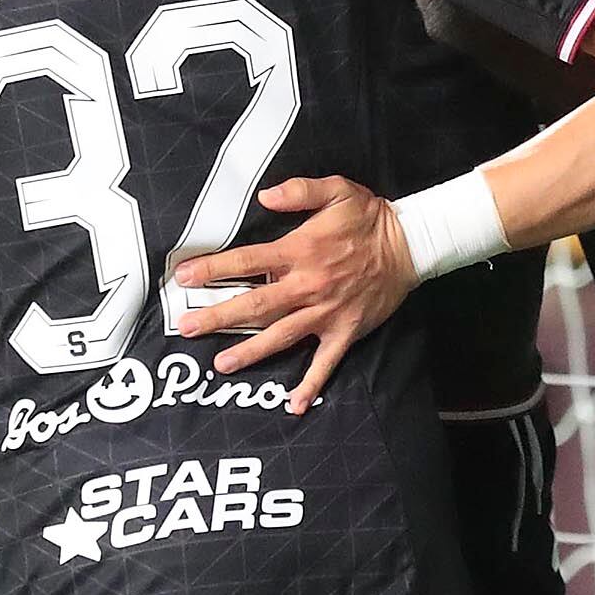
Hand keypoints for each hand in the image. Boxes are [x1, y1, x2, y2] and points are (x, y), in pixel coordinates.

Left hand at [170, 176, 412, 413]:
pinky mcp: (345, 331)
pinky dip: (311, 384)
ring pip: (280, 336)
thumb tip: (264, 197)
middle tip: (187, 328)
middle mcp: (307, 285)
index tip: (184, 278)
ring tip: (222, 363)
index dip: (212, 269)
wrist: (410, 245)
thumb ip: (299, 190)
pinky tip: (294, 405)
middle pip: (255, 305)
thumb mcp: (337, 190)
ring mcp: (326, 312)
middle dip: (218, 317)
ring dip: (250, 351)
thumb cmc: (370, 217)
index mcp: (300, 250)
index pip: (246, 261)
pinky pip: (325, 363)